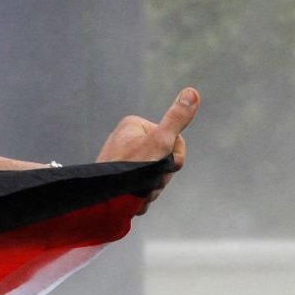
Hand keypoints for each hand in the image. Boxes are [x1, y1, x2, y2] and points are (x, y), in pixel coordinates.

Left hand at [95, 87, 200, 213]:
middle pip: (163, 158)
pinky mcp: (118, 179)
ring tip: (139, 192)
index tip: (162, 165)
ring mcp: (121, 160)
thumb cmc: (129, 171)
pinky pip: (140, 185)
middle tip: (149, 182)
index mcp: (133, 125)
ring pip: (153, 174)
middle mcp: (125, 140)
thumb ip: (176, 119)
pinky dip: (141, 195)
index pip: (173, 139)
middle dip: (161, 175)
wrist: (103, 202)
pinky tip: (134, 199)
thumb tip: (191, 92)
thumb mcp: (160, 142)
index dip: (174, 157)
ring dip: (152, 188)